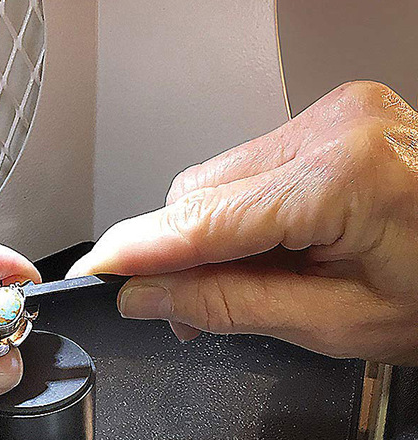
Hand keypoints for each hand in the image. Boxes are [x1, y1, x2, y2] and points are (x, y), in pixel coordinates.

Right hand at [70, 81, 417, 363]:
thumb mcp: (336, 324)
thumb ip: (230, 305)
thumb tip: (152, 296)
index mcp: (343, 176)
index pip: (202, 218)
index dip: (138, 250)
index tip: (96, 274)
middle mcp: (334, 127)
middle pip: (201, 190)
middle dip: (171, 252)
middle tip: (169, 309)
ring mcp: (336, 115)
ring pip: (219, 177)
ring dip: (204, 235)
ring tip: (230, 288)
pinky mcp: (334, 121)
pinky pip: (250, 168)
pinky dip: (236, 215)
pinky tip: (257, 251)